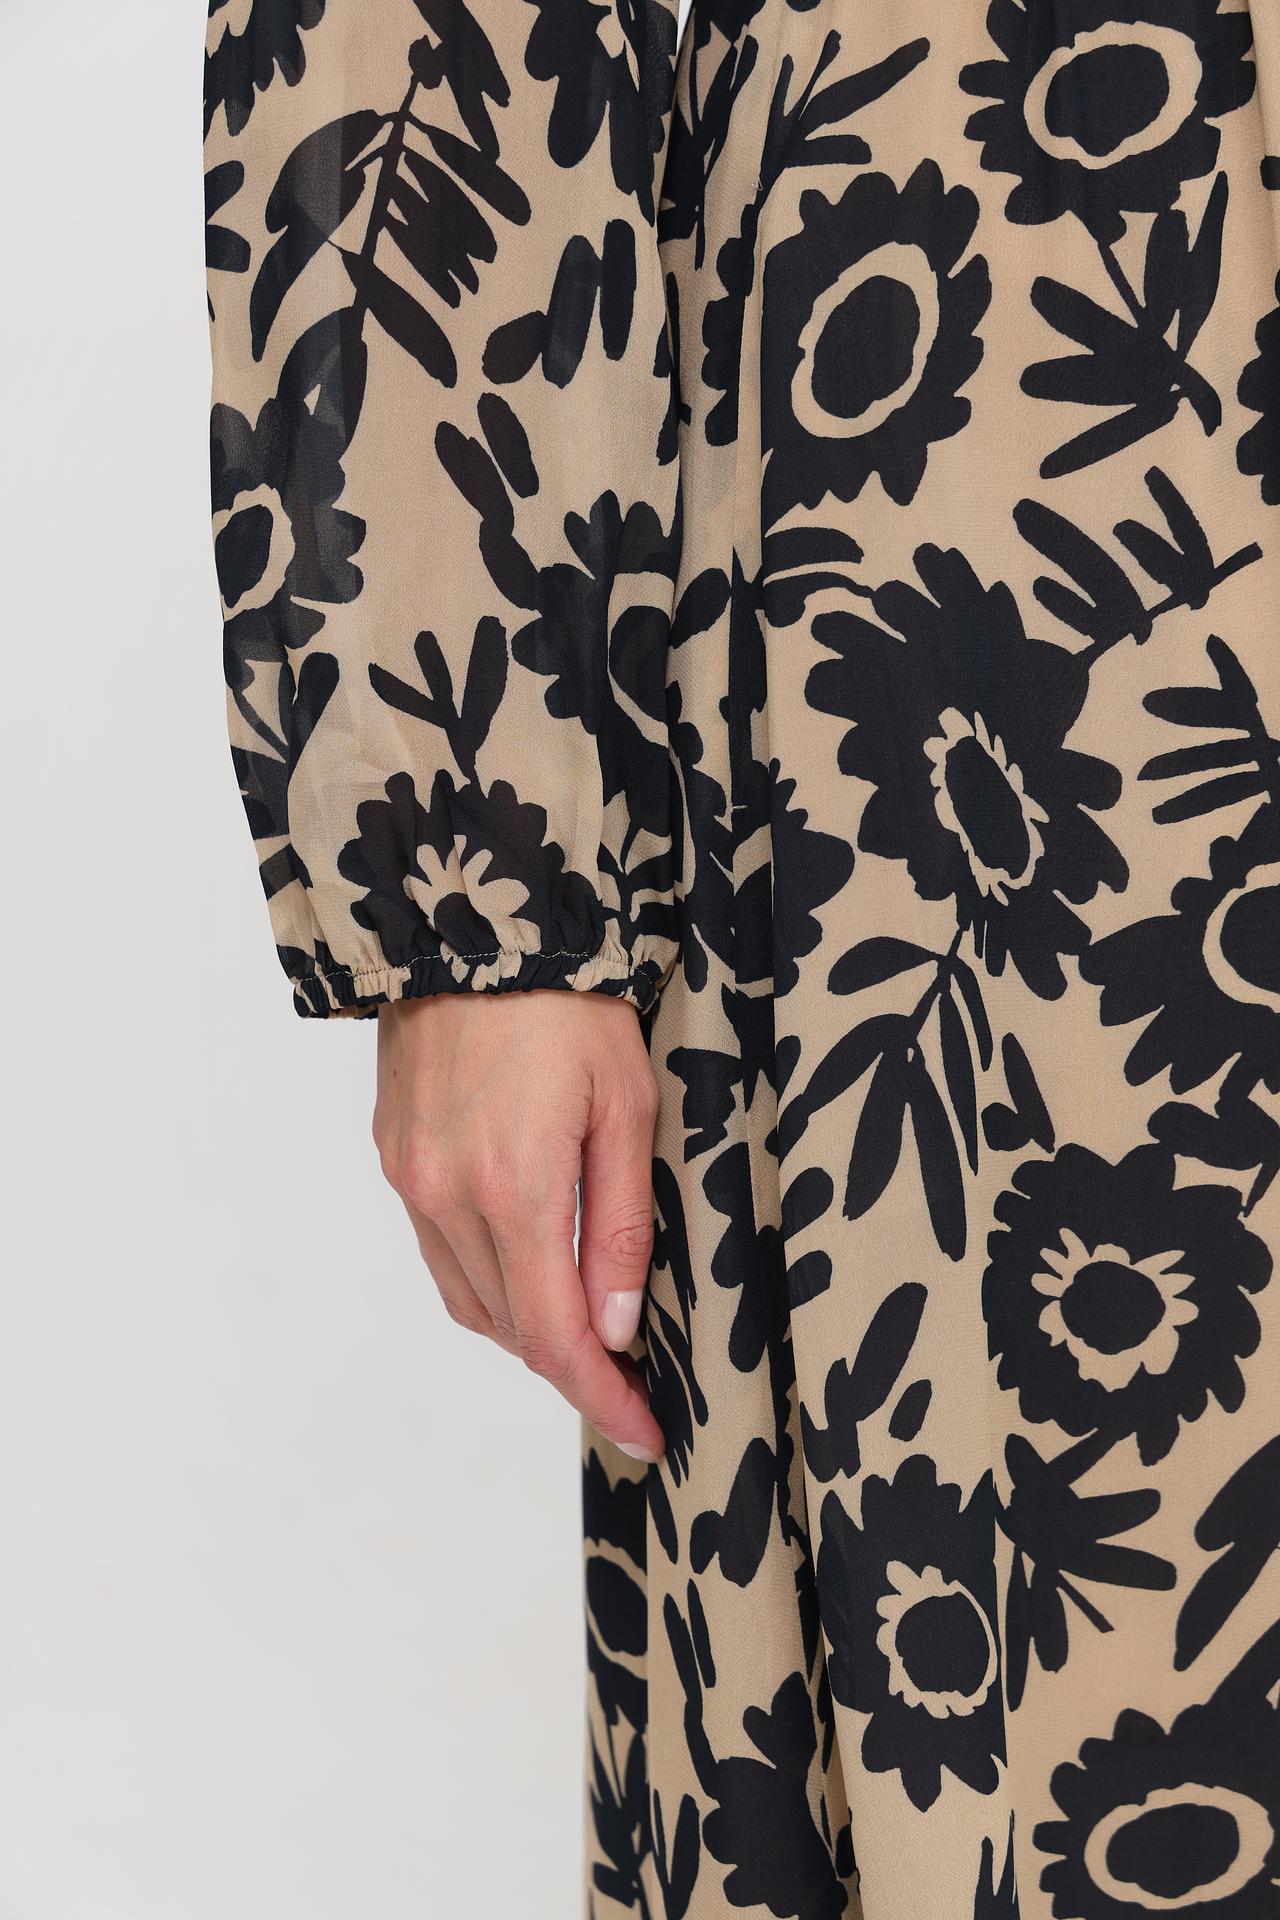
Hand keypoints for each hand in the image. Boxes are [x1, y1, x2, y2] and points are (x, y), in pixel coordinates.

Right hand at [373, 991, 664, 1461]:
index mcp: (516, 1189)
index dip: (604, 1399)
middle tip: (634, 1386)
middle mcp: (448, 1197)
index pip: (558, 1338)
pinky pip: (440, 1254)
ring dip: (528, 1331)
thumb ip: (623, 1227)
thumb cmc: (570, 1005)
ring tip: (587, 1335)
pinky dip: (489, 1283)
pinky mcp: (395, 1157)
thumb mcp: (627, 1108)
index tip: (647, 1433)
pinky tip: (530, 1273)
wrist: (473, 919)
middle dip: (576, 1370)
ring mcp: (412, 1179)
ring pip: (471, 1300)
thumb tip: (614, 1327)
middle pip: (513, 1329)